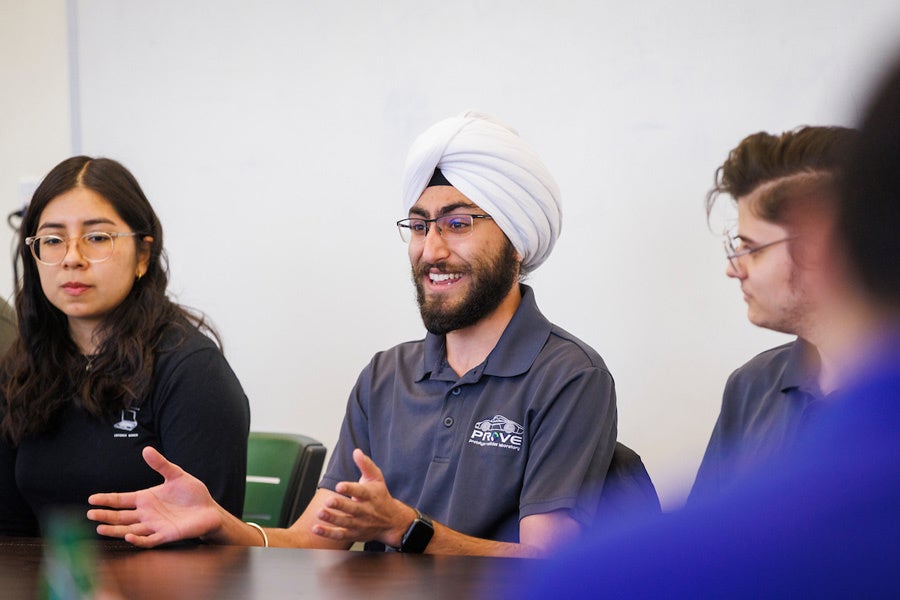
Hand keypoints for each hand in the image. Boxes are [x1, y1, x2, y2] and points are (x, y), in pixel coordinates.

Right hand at [87, 446, 222, 547]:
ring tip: (100, 528)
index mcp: (146, 499)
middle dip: (105, 515)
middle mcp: (146, 514)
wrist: (209, 510)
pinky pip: (148, 540)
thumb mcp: (176, 475)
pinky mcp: (165, 535)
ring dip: (115, 530)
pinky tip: (128, 536)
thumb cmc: (192, 494)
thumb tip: (146, 449)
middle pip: (121, 516)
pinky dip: (138, 539)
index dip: (107, 499)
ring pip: (129, 530)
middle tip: (90, 514)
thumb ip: (161, 464)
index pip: (122, 500)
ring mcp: (154, 526)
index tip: (91, 499)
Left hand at [312, 448, 414, 546]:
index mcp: (370, 495)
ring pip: (345, 522)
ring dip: (332, 519)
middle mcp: (366, 510)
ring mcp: (360, 524)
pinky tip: (316, 528)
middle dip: (340, 505)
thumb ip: (365, 465)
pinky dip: (328, 533)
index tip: (339, 486)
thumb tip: (356, 451)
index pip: (360, 491)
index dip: (350, 489)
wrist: (392, 521)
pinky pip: (340, 535)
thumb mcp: (377, 478)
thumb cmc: (381, 496)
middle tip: (328, 501)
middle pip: (352, 509)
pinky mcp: (354, 534)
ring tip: (320, 513)